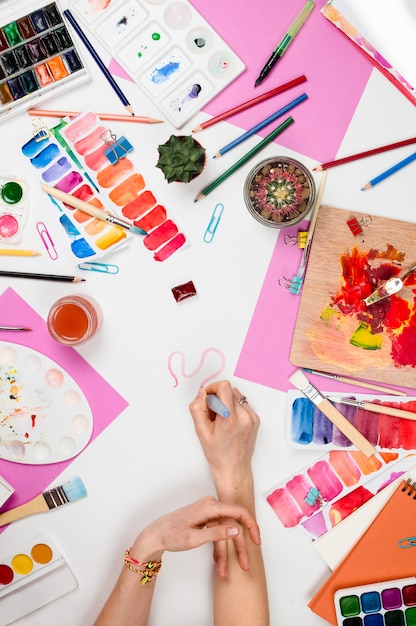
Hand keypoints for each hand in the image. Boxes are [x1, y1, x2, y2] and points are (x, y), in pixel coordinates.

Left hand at [129, 496, 260, 575]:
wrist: (155, 534)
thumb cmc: (171, 535)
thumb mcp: (194, 539)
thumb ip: (217, 533)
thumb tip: (236, 529)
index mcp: (210, 507)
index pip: (239, 512)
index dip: (252, 526)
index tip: (257, 542)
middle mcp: (211, 505)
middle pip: (234, 524)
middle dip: (239, 547)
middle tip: (244, 565)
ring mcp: (208, 510)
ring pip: (226, 530)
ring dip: (228, 550)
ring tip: (224, 570)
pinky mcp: (205, 517)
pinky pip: (218, 530)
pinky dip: (219, 546)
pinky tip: (217, 561)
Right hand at [189, 381, 259, 494]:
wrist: (233, 468)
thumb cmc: (217, 454)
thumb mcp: (201, 431)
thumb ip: (197, 408)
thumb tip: (201, 393)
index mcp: (230, 418)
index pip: (224, 386)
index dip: (212, 388)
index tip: (207, 398)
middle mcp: (244, 416)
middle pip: (229, 390)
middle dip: (218, 398)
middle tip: (213, 414)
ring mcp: (252, 418)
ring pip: (236, 396)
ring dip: (226, 402)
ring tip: (221, 419)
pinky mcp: (256, 420)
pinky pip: (243, 404)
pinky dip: (234, 409)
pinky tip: (229, 423)